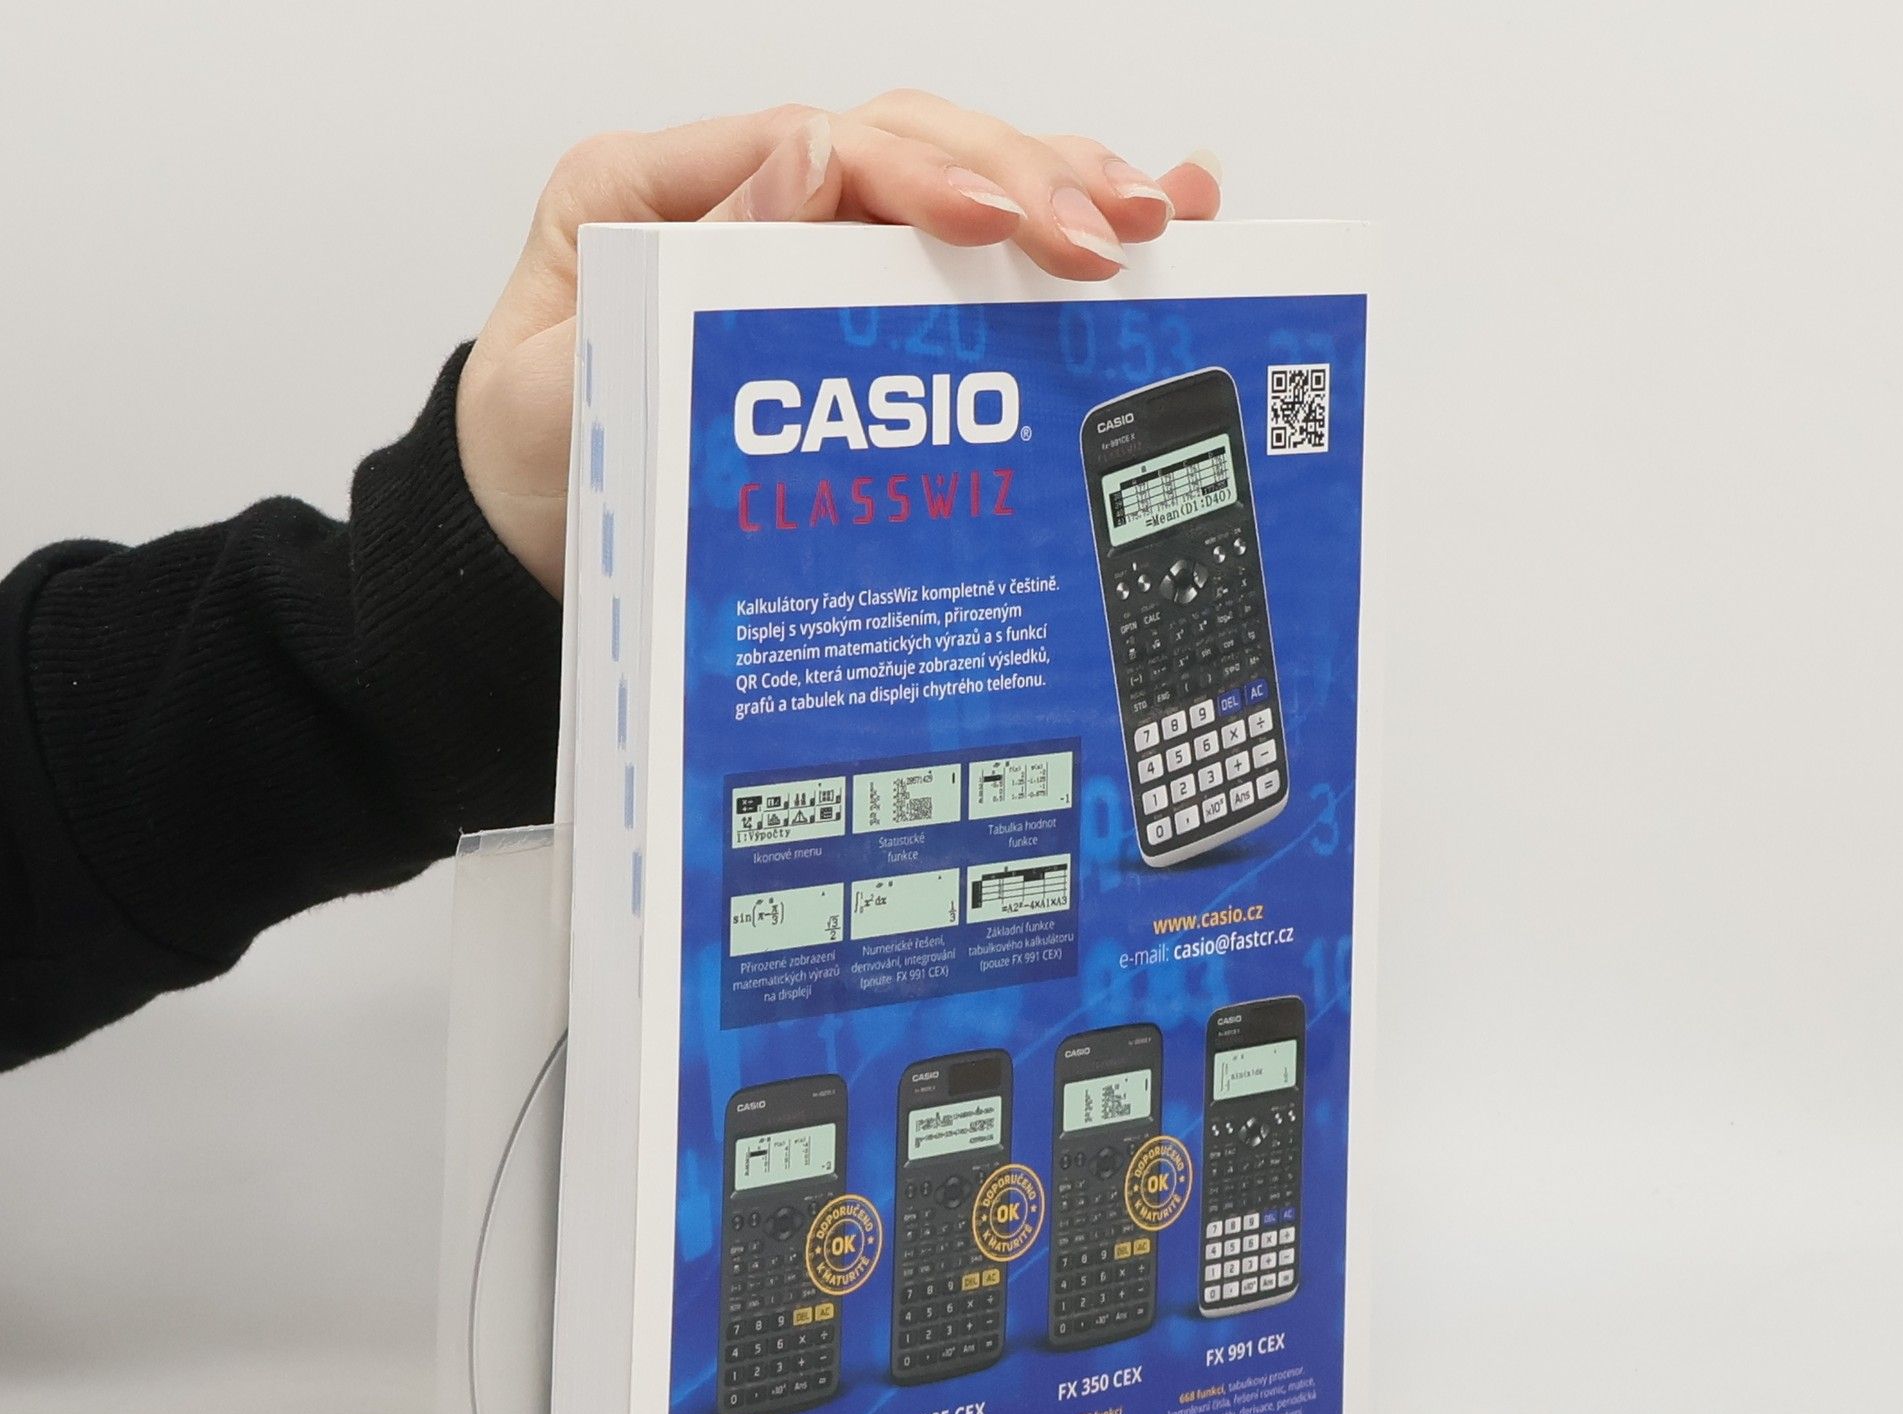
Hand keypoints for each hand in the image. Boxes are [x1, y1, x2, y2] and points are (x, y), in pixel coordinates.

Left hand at [457, 94, 1221, 594]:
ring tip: (1153, 219)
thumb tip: (808, 163)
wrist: (525, 551)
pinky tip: (1130, 228)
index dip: (920, 172)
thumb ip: (667, 278)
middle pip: (904, 148)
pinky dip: (1040, 242)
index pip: (816, 148)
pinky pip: (948, 260)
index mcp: (653, 193)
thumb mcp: (559, 383)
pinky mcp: (844, 315)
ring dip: (1056, 193)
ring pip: (947, 185)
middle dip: (1020, 180)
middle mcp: (738, 204)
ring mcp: (800, 251)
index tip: (999, 221)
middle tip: (1109, 234)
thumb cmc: (537, 472)